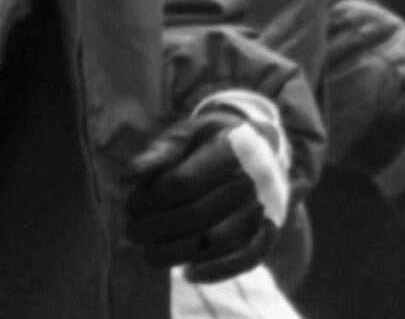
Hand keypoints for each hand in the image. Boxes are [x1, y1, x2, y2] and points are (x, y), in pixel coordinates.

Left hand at [123, 113, 280, 284]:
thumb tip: (131, 175)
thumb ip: (162, 150)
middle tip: (131, 231)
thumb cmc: (214, 141)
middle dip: (154, 228)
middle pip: (197, 214)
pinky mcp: (271, 228)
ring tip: (148, 253)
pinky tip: (188, 273)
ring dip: (175, 253)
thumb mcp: (190, 133)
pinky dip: (219, 271)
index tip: (130, 205)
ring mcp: (266, 205)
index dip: (148, 199)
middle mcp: (257, 177)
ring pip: (218, 240)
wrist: (262, 145)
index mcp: (235, 147)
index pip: (183, 181)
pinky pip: (250, 256)